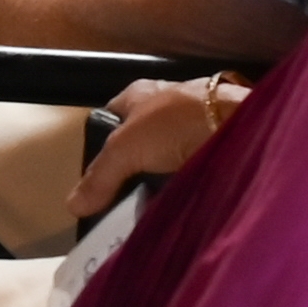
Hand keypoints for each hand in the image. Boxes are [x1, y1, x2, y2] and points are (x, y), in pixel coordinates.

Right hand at [80, 72, 250, 209]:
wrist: (235, 126)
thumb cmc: (173, 122)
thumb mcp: (126, 148)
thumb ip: (99, 177)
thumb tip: (72, 206)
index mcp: (139, 94)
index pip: (110, 118)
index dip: (101, 144)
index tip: (97, 179)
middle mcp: (165, 107)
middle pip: (138, 143)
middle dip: (130, 171)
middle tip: (120, 202)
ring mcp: (191, 128)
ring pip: (164, 160)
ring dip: (157, 182)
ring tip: (145, 212)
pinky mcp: (212, 148)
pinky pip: (188, 172)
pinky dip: (181, 188)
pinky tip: (173, 207)